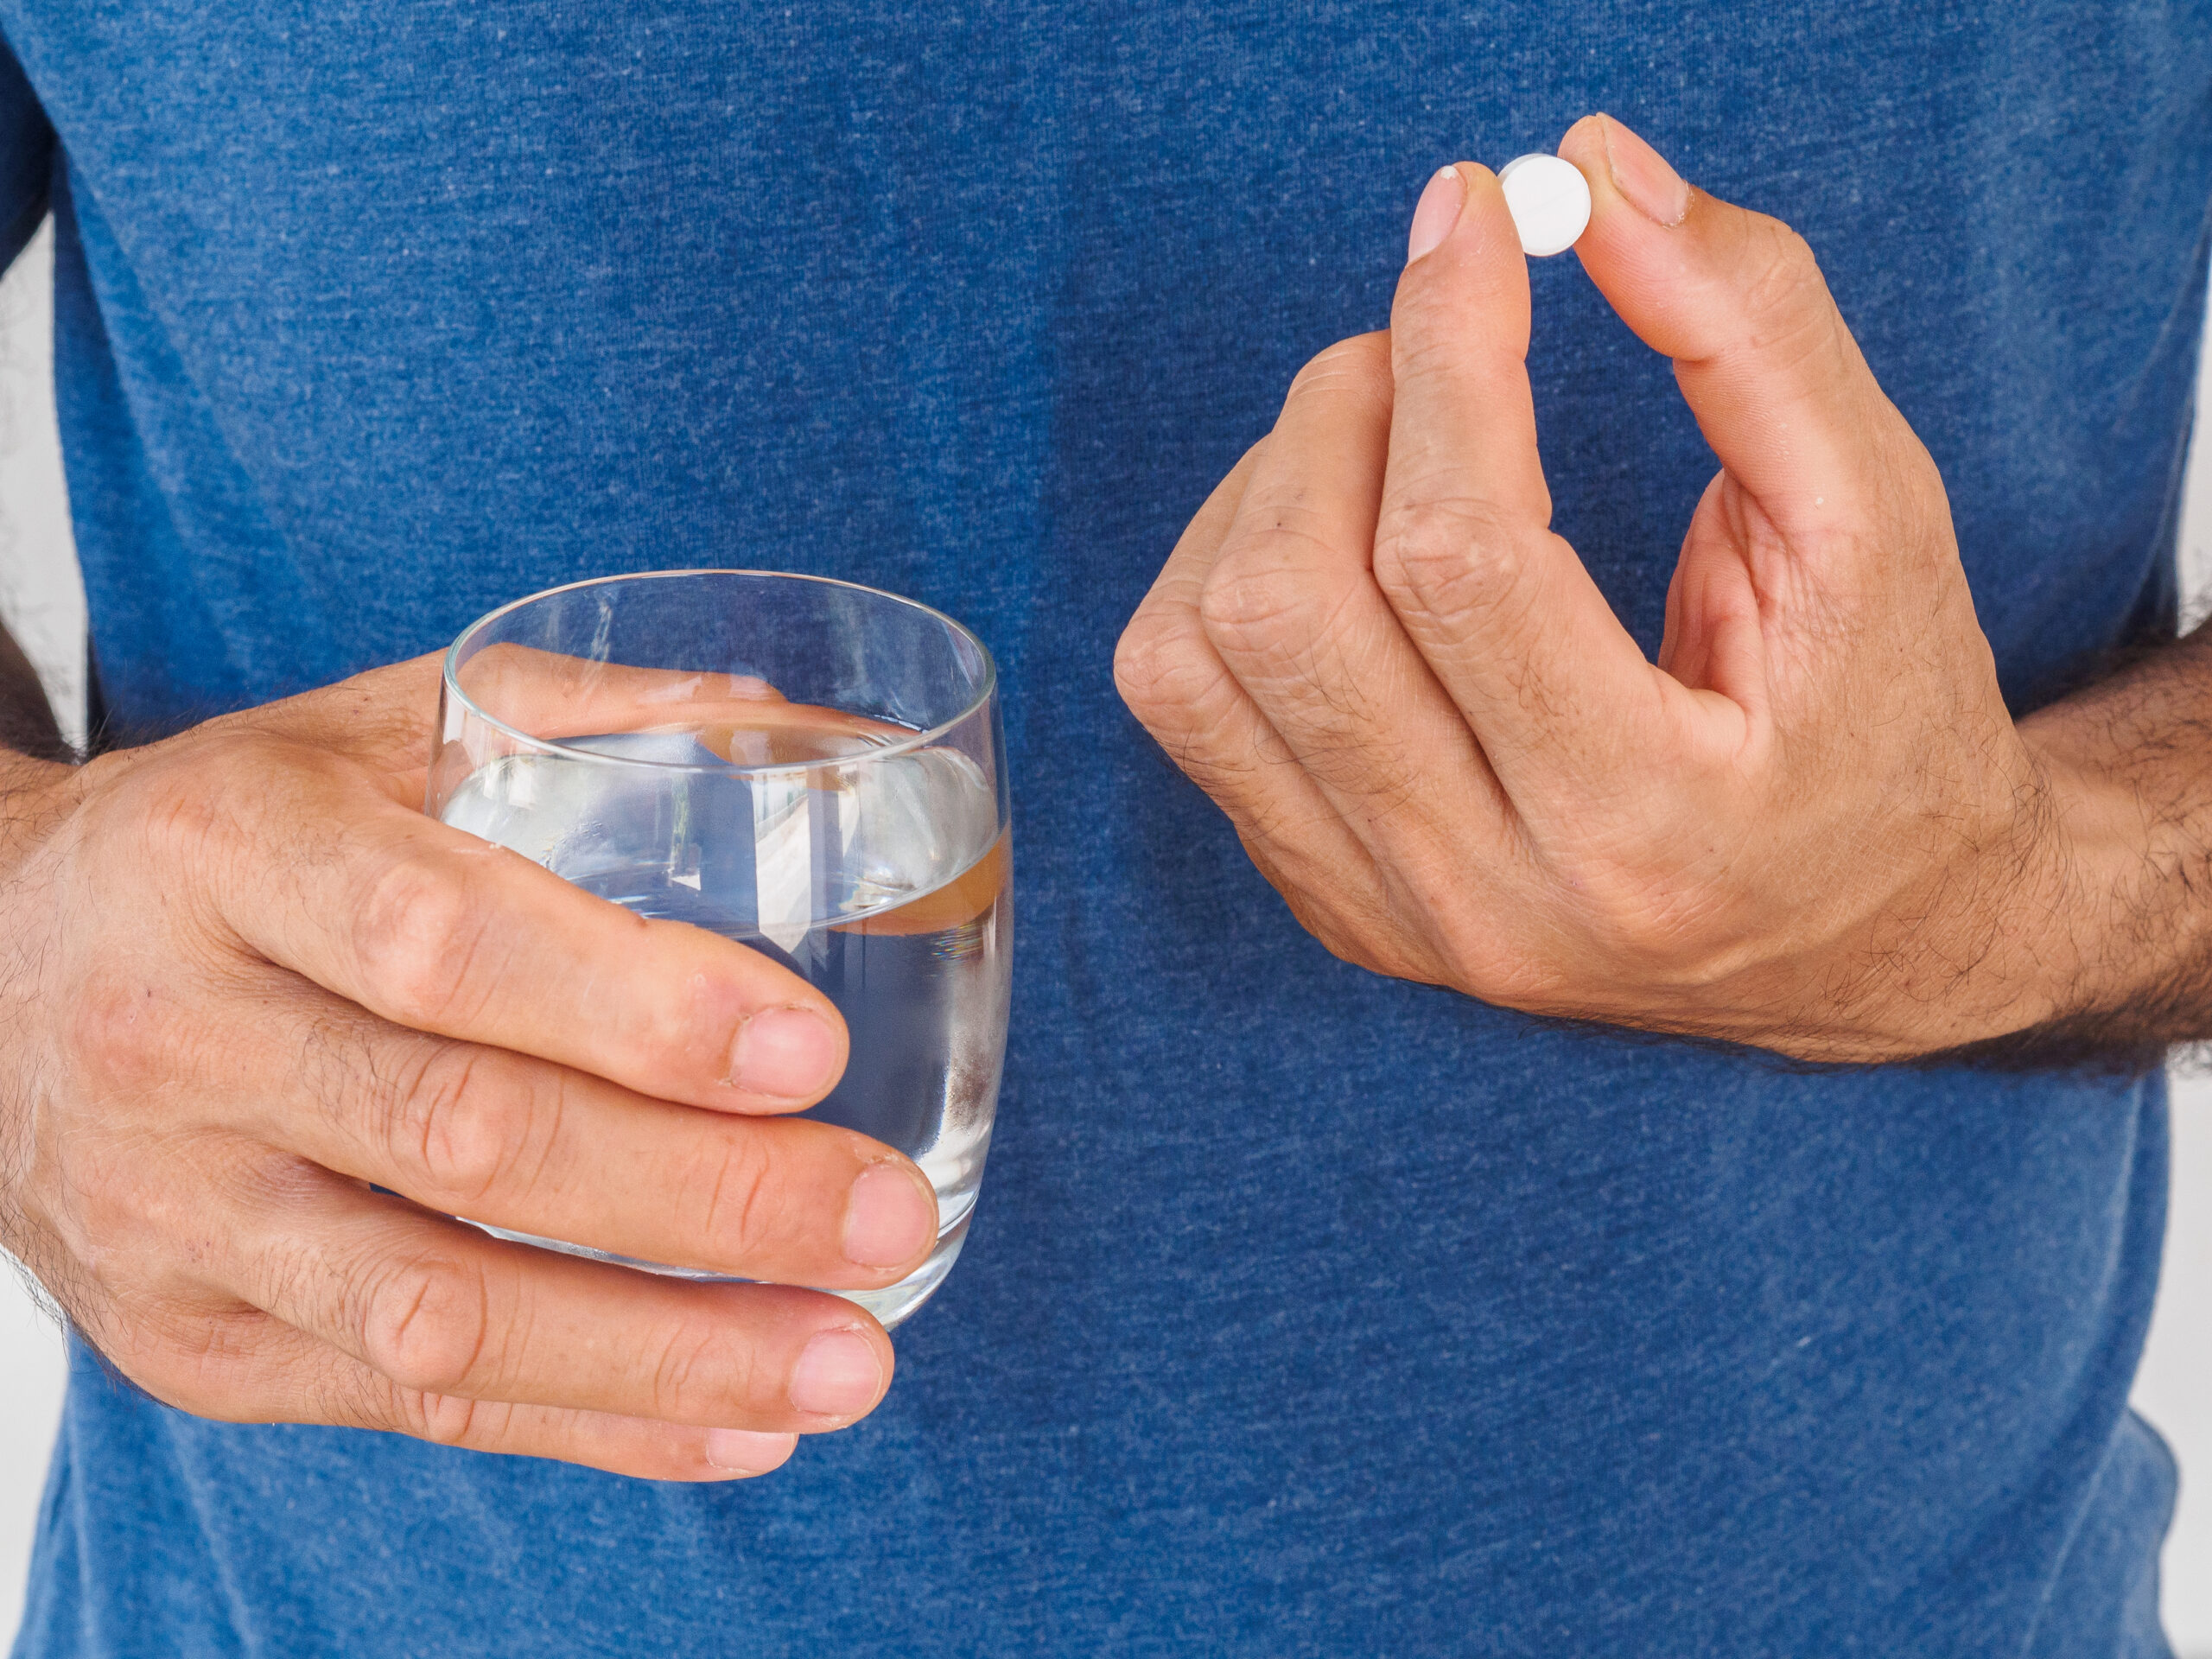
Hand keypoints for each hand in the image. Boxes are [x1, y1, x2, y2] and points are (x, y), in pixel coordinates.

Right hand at [0, 657, 938, 1478]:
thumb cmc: (223, 843)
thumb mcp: (356, 733)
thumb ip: (559, 712)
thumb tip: (786, 721)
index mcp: (228, 856)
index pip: (437, 942)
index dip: (630, 1005)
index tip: (808, 1048)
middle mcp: (180, 1042)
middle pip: (463, 1142)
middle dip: (700, 1198)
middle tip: (883, 1218)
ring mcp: (174, 1216)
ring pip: (437, 1317)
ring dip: (667, 1355)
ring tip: (849, 1364)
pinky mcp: (191, 1342)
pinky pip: (408, 1407)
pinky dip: (589, 1426)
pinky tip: (740, 1429)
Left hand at [1116, 114, 2080, 1061]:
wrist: (1867, 936)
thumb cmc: (1881, 725)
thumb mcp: (1876, 520)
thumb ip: (1754, 332)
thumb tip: (1591, 173)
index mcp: (1650, 826)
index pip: (1461, 555)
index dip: (1446, 348)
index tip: (1473, 221)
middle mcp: (1493, 903)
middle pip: (1293, 610)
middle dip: (1340, 411)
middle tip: (1425, 339)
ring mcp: (1392, 919)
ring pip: (1197, 661)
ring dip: (1262, 490)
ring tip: (1378, 439)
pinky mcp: (1335, 906)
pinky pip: (1191, 711)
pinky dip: (1229, 578)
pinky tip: (1337, 542)